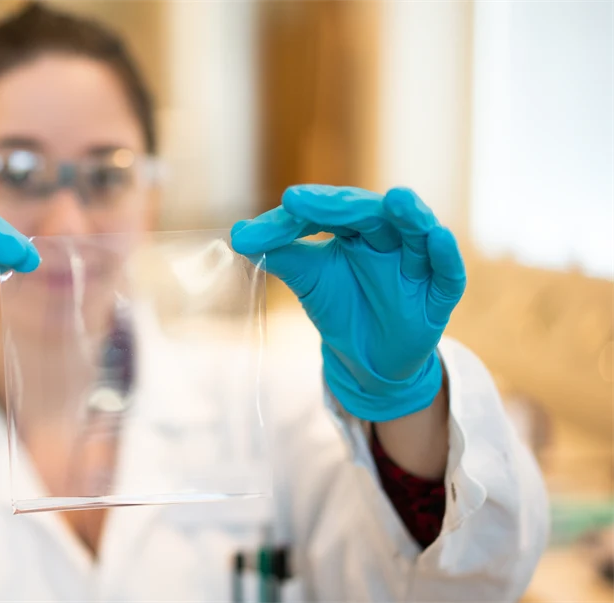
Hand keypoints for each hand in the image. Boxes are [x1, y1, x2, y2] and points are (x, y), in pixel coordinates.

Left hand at [230, 185, 465, 421]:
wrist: (366, 358)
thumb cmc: (340, 306)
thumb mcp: (307, 279)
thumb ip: (280, 254)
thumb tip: (238, 236)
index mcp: (355, 228)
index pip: (330, 210)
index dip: (303, 212)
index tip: (276, 212)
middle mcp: (388, 237)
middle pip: (370, 214)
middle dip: (340, 207)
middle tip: (303, 201)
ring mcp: (417, 264)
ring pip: (418, 233)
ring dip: (411, 216)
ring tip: (398, 200)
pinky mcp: (438, 295)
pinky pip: (448, 273)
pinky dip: (445, 255)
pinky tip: (437, 238)